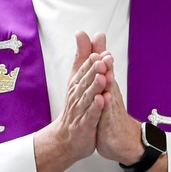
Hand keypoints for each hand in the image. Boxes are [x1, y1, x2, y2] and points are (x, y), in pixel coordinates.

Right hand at [33, 31, 110, 171]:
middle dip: (95, 70)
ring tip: (103, 76)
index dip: (94, 60)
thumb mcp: (78, 79)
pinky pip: (90, 115)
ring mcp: (81, 110)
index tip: (102, 50)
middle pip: (87, 80)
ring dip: (95, 86)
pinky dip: (95, 108)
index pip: (86, 69)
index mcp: (78, 84)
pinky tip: (101, 100)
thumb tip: (82, 33)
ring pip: (88, 96)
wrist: (66, 138)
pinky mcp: (84, 124)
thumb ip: (82, 57)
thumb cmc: (75, 107)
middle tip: (104, 59)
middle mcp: (78, 95)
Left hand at [91, 32, 142, 165]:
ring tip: (105, 70)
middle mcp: (111, 94)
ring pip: (109, 93)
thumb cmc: (112, 115)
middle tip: (103, 50)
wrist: (123, 141)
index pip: (104, 67)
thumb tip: (99, 53)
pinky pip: (107, 114)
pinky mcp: (109, 123)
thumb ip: (101, 70)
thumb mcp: (105, 91)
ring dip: (108, 81)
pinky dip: (105, 106)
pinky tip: (104, 99)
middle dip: (106, 63)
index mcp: (107, 87)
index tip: (98, 36)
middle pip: (109, 76)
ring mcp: (111, 108)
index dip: (101, 52)